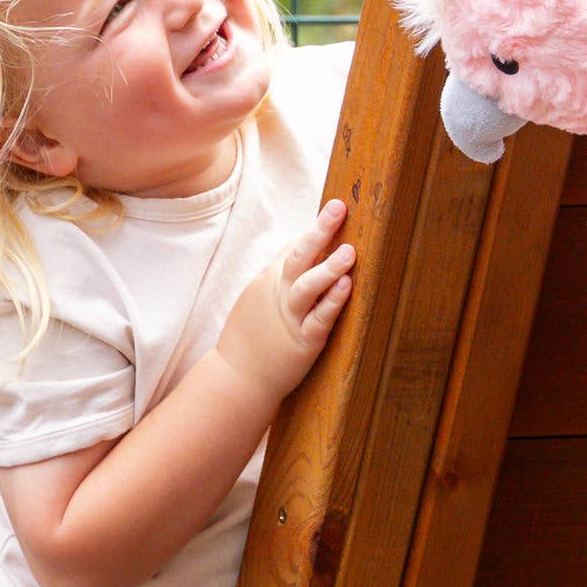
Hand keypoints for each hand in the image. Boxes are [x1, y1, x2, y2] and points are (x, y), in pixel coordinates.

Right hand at [220, 198, 353, 402]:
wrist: (237, 378)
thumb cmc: (251, 337)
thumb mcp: (257, 299)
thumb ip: (276, 277)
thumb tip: (297, 254)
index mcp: (267, 281)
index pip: (291, 249)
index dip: (312, 231)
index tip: (333, 211)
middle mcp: (277, 294)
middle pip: (298, 256)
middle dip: (319, 230)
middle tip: (339, 208)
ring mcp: (289, 317)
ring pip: (307, 286)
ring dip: (328, 267)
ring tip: (349, 251)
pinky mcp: (302, 341)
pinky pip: (319, 318)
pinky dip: (332, 301)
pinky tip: (346, 285)